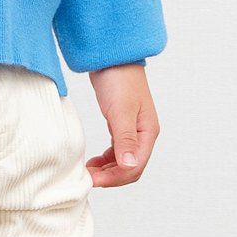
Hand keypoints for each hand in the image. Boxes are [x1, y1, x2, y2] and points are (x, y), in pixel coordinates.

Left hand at [87, 63, 159, 187]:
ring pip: (122, 162)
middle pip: (130, 169)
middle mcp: (144, 135)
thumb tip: (129, 166)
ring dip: (107, 171)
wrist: (113, 55)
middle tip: (89, 178)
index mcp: (148, 133)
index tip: (93, 180)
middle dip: (110, 177)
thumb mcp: (120, 111)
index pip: (134, 168)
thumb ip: (125, 140)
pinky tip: (94, 161)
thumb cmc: (118, 79)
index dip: (114, 178)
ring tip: (89, 171)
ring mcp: (134, 131)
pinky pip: (117, 152)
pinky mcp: (122, 127)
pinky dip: (106, 161)